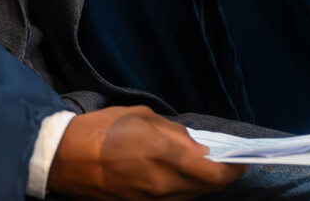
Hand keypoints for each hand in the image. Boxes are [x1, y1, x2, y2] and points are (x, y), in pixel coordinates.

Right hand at [47, 105, 243, 200]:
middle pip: (208, 189)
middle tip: (222, 158)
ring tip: (198, 165)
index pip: (216, 174)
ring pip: (192, 198)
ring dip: (200, 184)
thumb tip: (197, 146)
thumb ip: (174, 133)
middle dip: (219, 175)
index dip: (234, 169)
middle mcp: (165, 185)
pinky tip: (175, 175)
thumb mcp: (143, 117)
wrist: (68, 159)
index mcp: (167, 156)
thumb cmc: (105, 128)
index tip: (241, 159)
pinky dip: (182, 190)